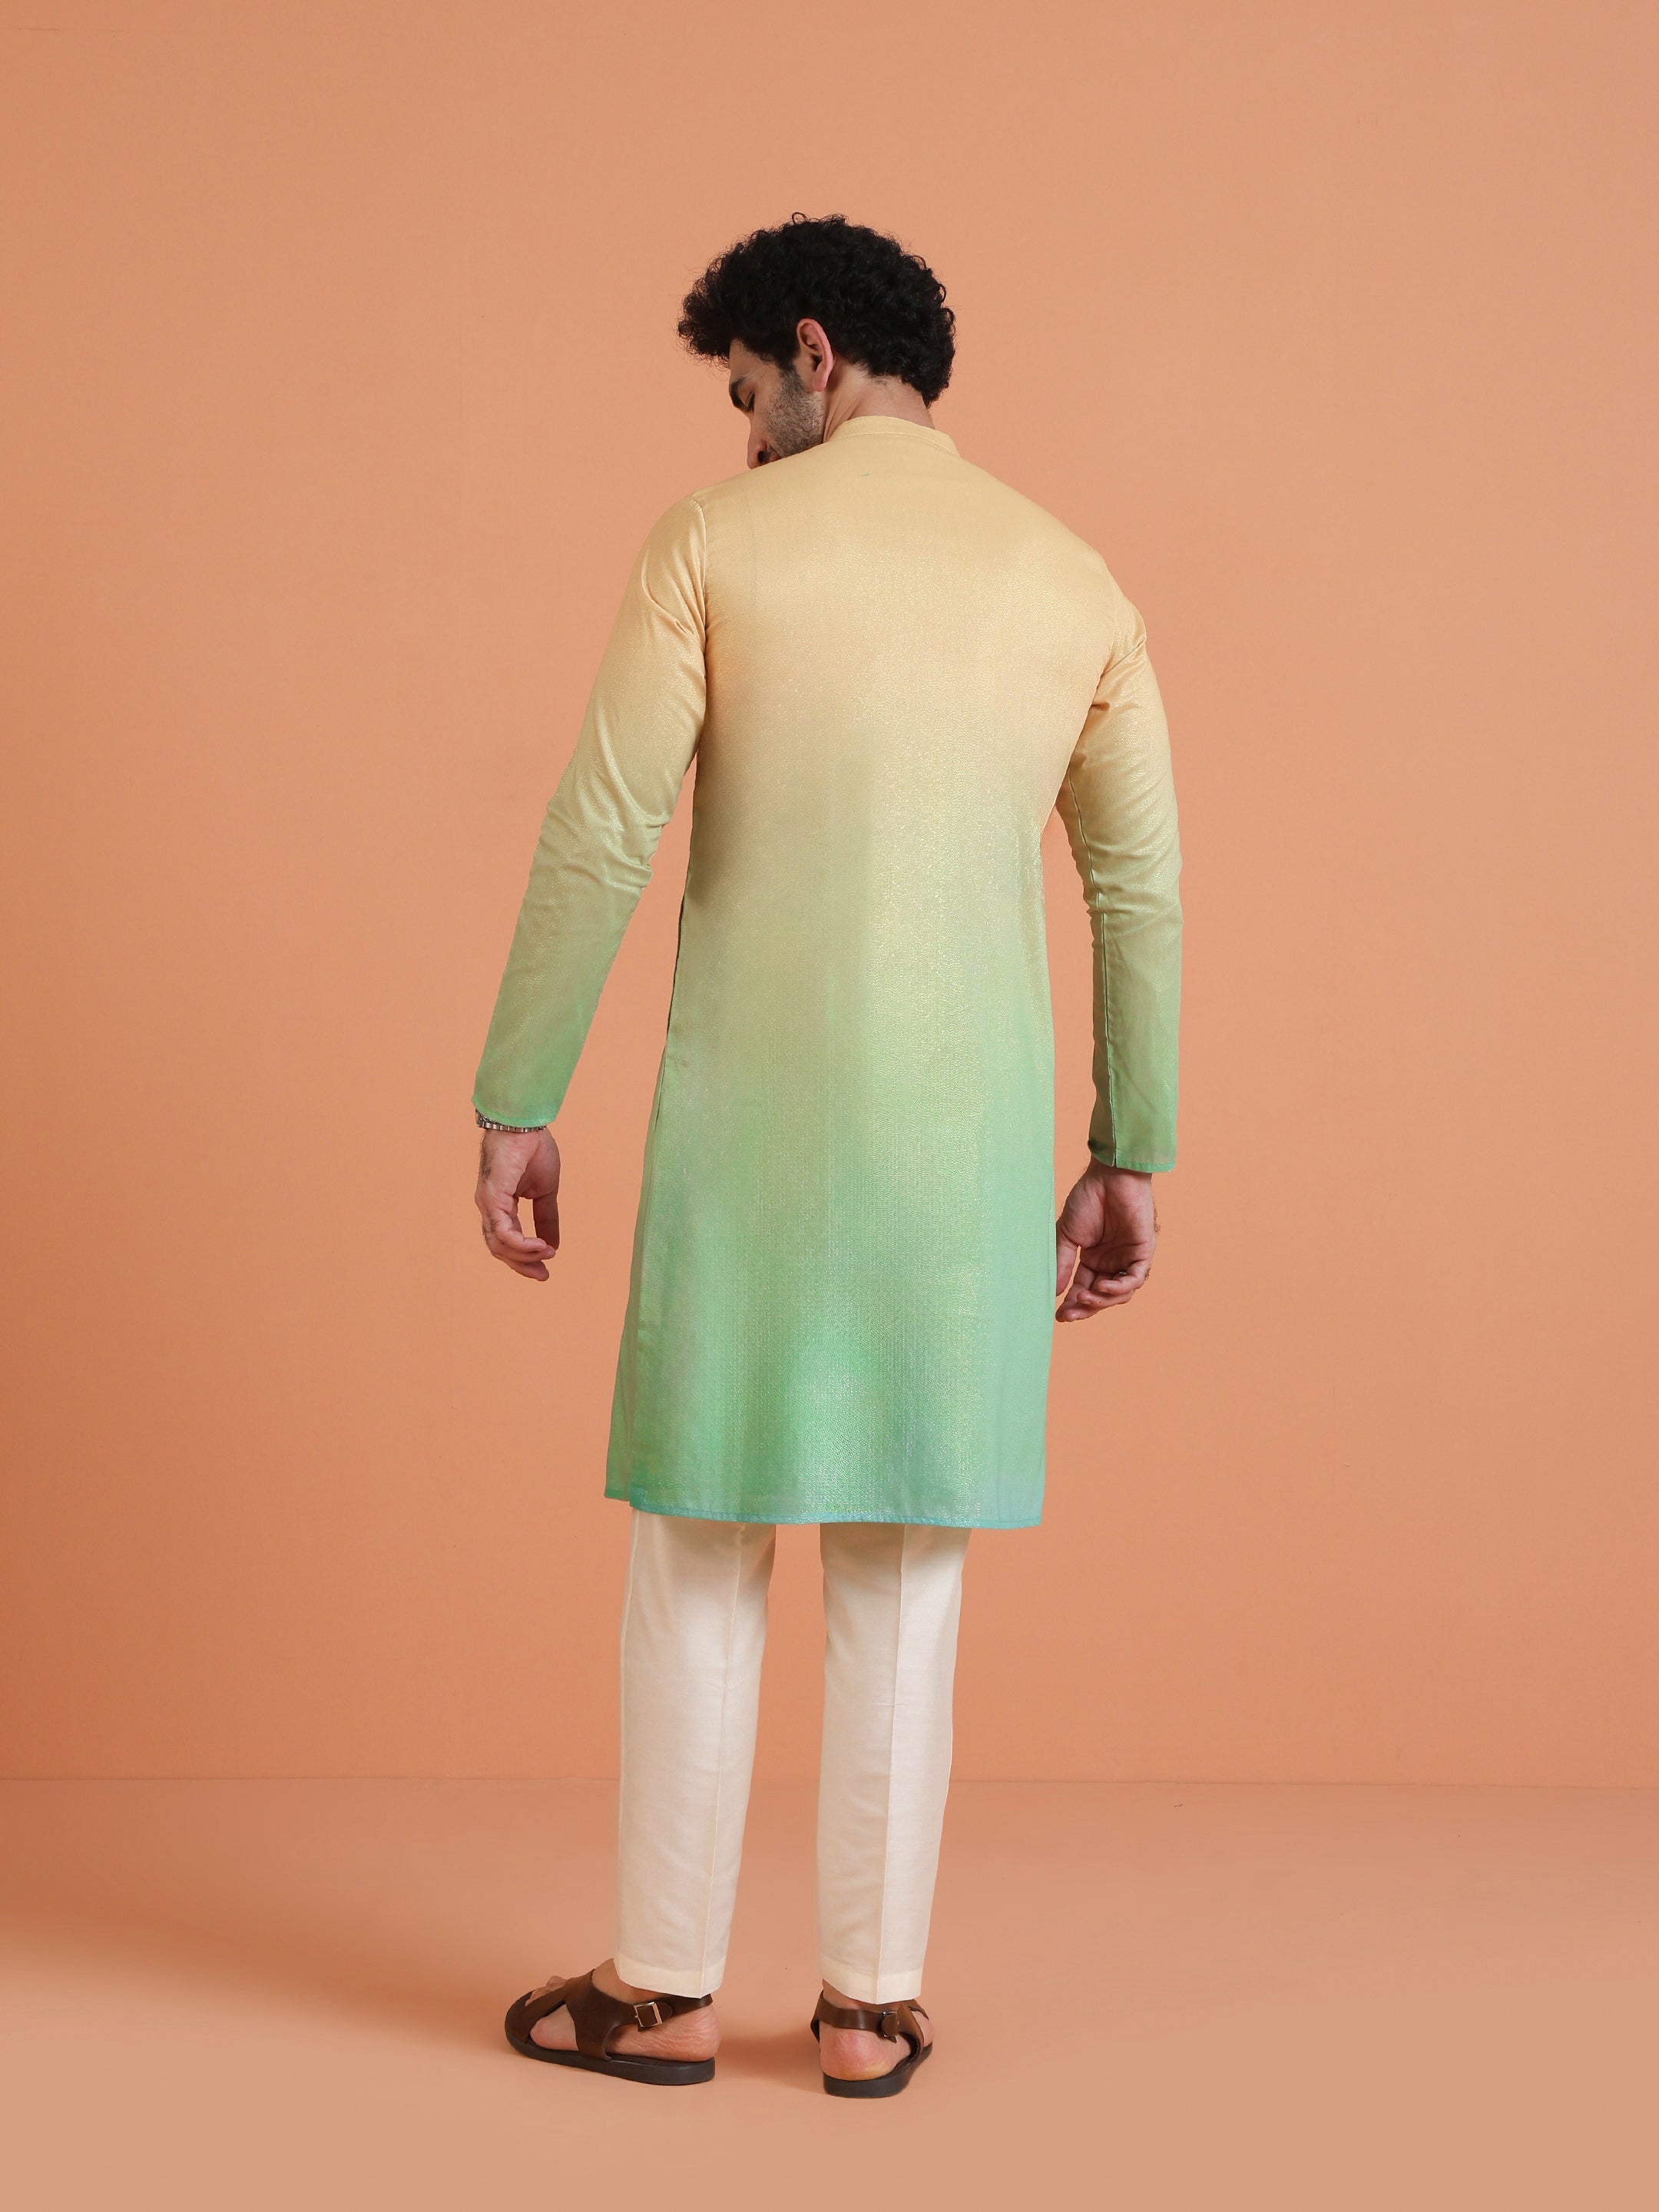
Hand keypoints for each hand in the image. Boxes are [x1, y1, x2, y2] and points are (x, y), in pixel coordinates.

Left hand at [475, 1127, 560, 1280]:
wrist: (527, 1125)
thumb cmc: (533, 1150)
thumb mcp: (545, 1191)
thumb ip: (546, 1217)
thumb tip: (553, 1245)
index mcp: (500, 1205)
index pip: (506, 1241)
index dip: (525, 1258)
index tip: (546, 1268)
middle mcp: (489, 1208)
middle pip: (498, 1249)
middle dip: (522, 1265)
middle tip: (544, 1275)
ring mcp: (487, 1203)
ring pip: (498, 1245)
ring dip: (524, 1255)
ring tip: (546, 1254)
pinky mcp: (492, 1197)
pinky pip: (502, 1231)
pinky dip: (521, 1243)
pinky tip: (539, 1245)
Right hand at [1055, 1162, 1157, 1321]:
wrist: (1109, 1176)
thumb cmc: (1088, 1199)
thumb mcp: (1068, 1235)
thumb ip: (1063, 1262)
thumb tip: (1055, 1291)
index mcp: (1094, 1259)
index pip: (1084, 1288)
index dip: (1073, 1304)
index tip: (1059, 1316)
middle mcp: (1112, 1262)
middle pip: (1101, 1297)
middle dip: (1085, 1308)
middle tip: (1069, 1315)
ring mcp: (1128, 1258)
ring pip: (1120, 1293)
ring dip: (1102, 1300)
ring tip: (1085, 1297)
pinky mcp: (1143, 1251)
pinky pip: (1135, 1278)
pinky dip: (1120, 1287)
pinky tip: (1103, 1287)